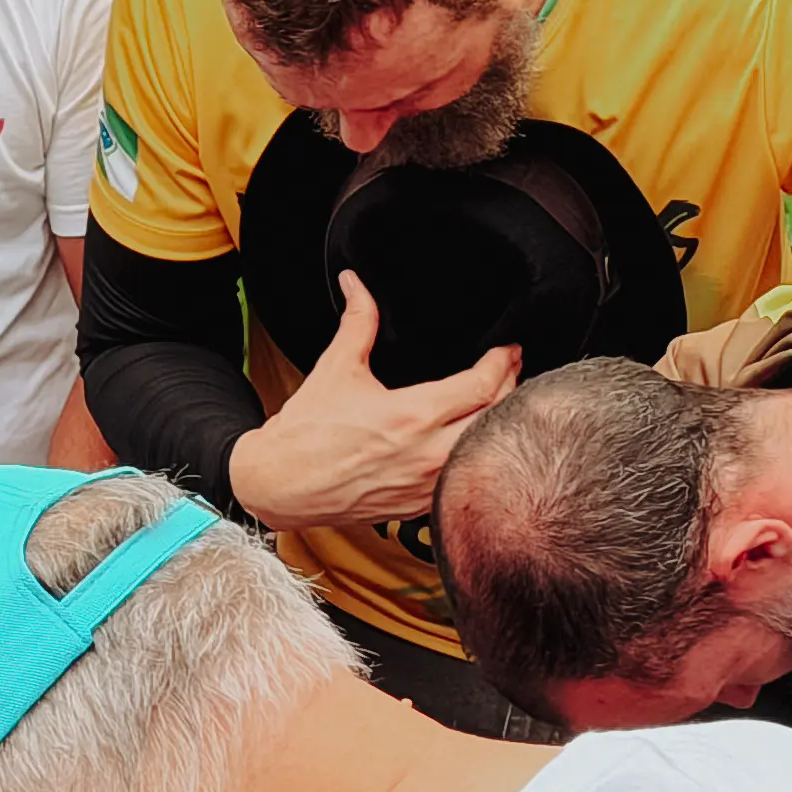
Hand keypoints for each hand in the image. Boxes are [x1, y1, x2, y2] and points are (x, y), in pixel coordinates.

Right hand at [223, 276, 517, 529]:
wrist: (280, 485)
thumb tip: (356, 284)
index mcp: (411, 417)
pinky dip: (477, 454)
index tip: (506, 348)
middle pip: (497, 418)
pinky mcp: (419, 507)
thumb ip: (357, 321)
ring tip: (499, 400)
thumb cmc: (305, 435)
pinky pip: (465, 478)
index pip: (481, 385)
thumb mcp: (336, 368)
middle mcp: (427, 455)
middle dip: (511, 387)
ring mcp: (426, 485)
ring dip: (498, 423)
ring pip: (487, 451)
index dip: (502, 362)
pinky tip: (472, 439)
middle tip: (511, 367)